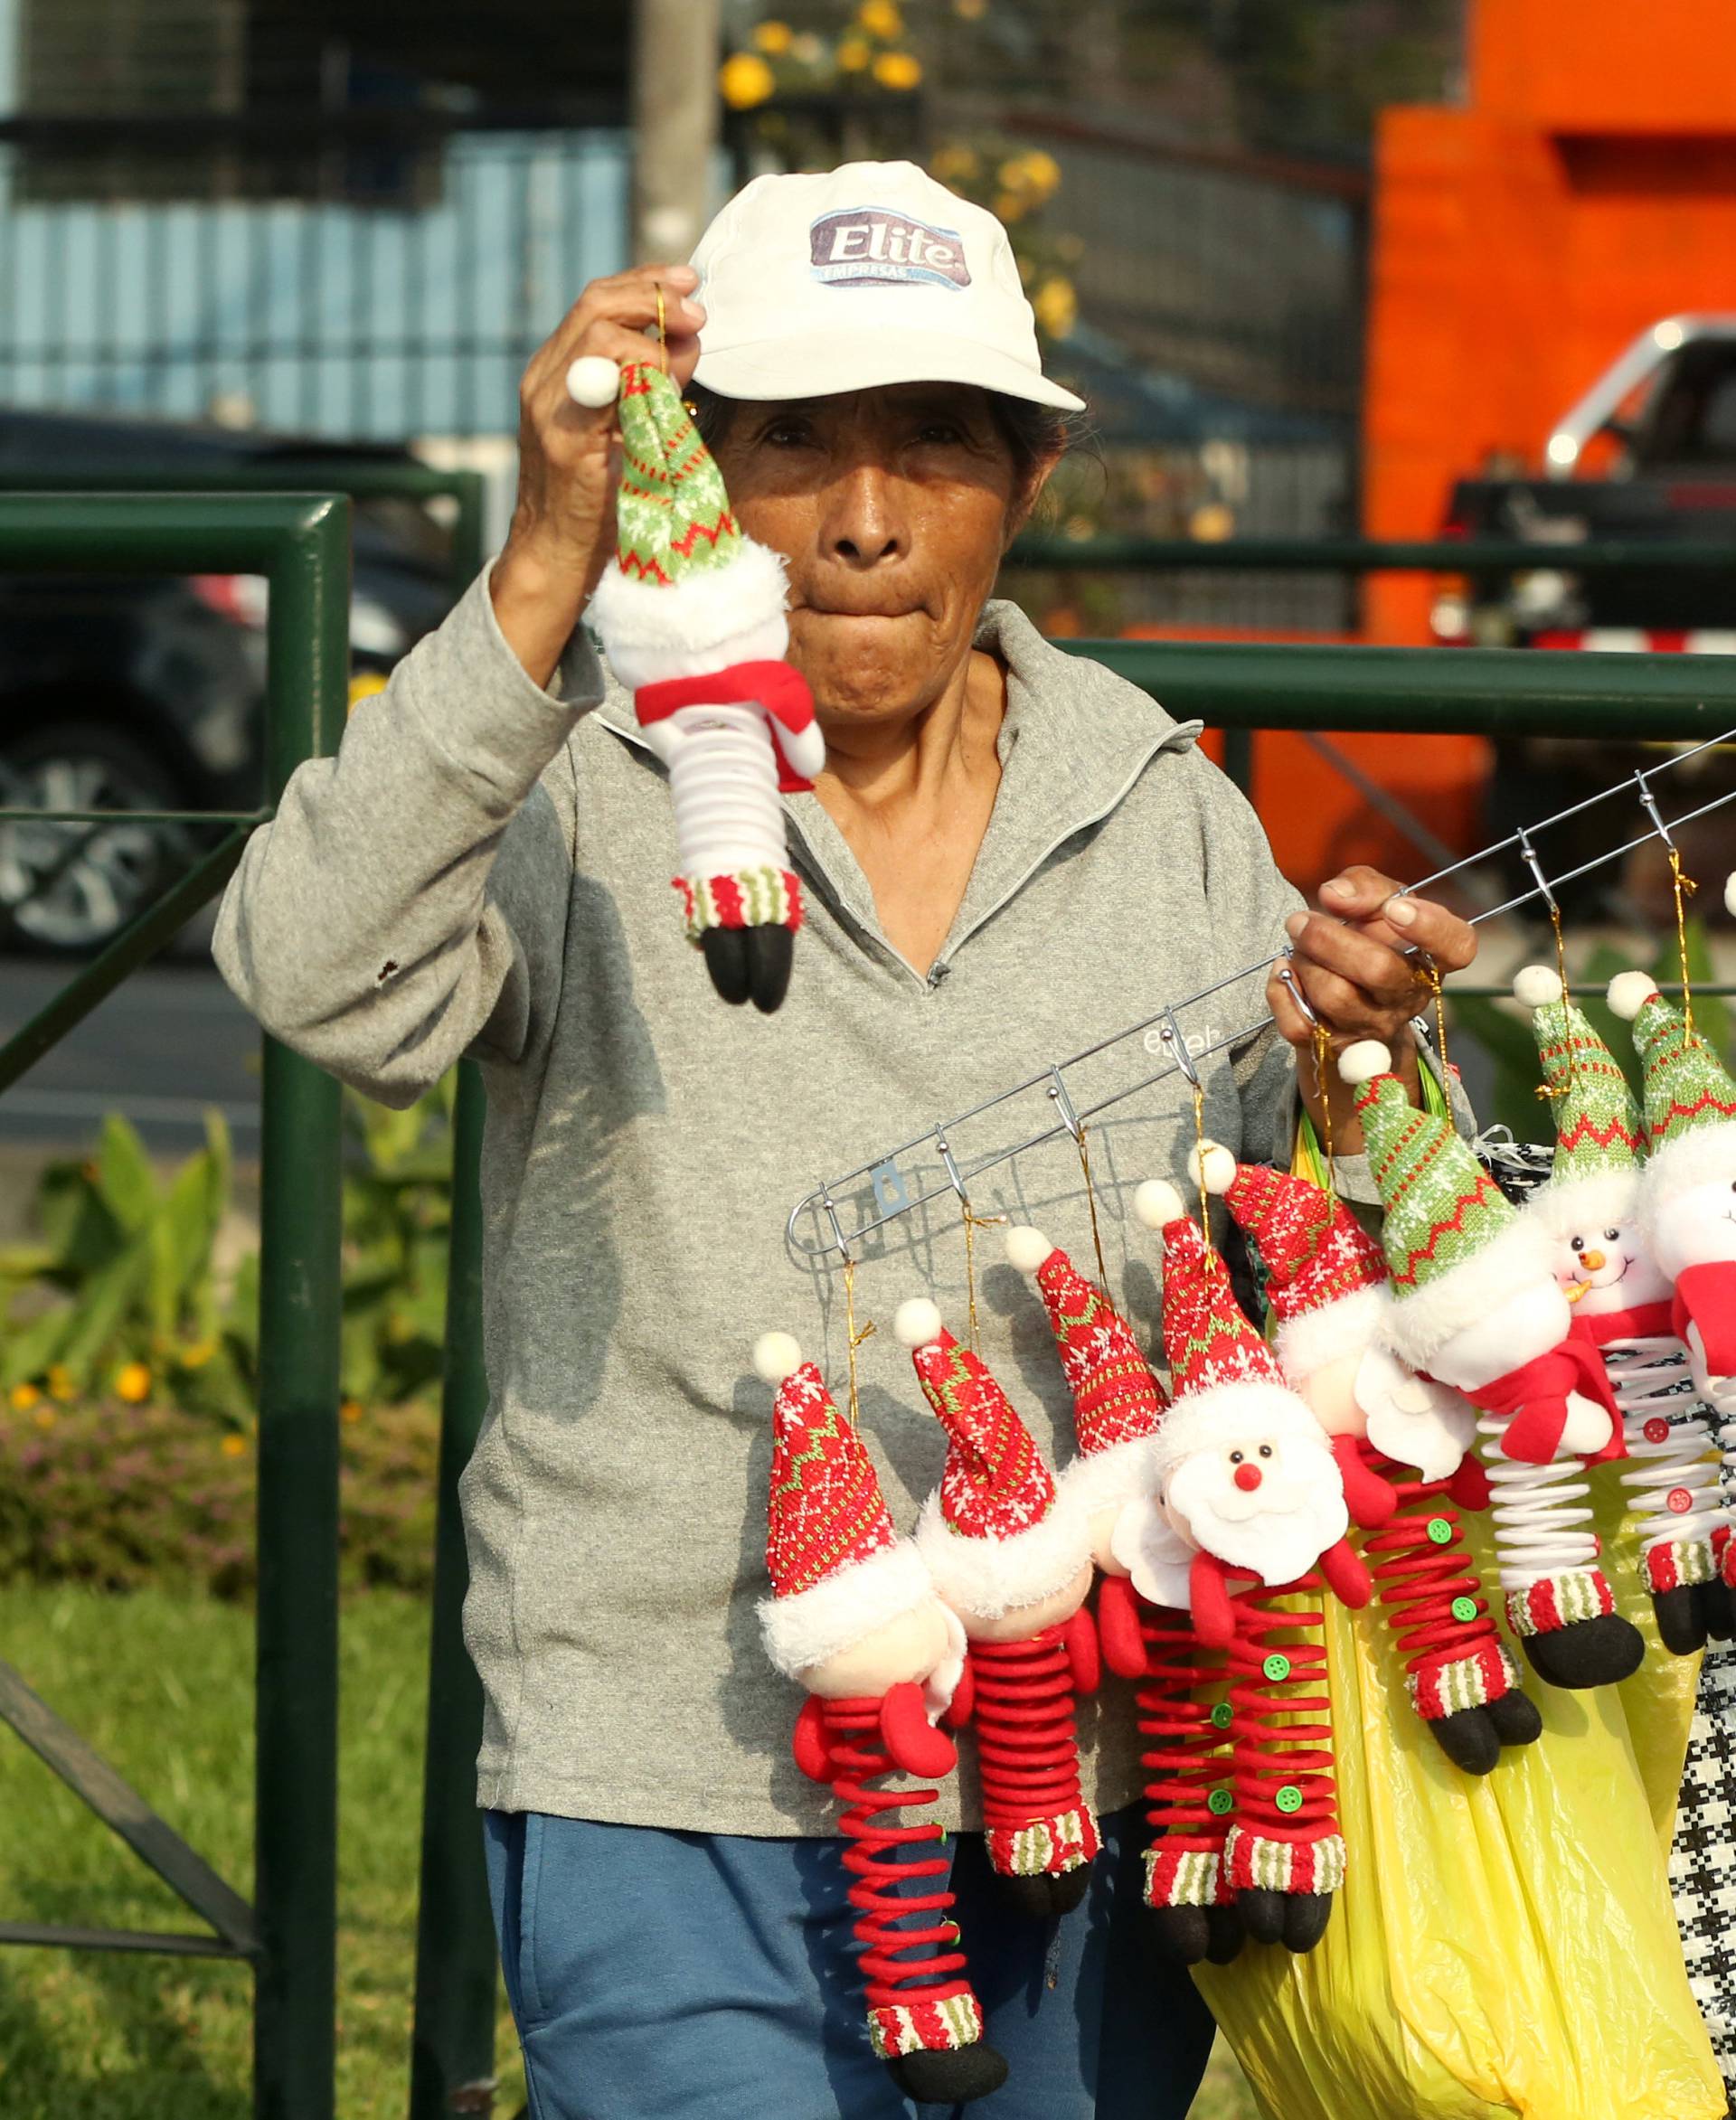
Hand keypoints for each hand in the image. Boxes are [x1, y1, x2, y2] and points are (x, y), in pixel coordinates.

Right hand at [491, 264, 706, 684]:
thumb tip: (690, 338)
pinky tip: (664, 397)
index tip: (688, 282)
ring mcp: (547, 407)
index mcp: (558, 370)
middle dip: (654, 297)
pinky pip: (604, 386)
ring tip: (681, 364)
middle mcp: (543, 378)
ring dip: (652, 340)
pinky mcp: (562, 439)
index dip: (645, 282)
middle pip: (596, 304)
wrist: (560, 555)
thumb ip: (654, 380)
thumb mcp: (632, 423)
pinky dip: (641, 378)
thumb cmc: (600, 497)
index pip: (597, 301)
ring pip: (597, 334)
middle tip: (697, 312)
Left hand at [1266, 864, 1476, 1153]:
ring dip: (1305, 962)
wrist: (1349, 994)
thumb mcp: (1377, 902)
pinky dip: (1282, 991)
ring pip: (1335, 996)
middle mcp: (1409, 997)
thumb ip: (1365, 887)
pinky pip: (1300, 1024)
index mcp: (1432, 958)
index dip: (1429, 927)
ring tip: (1296, 945)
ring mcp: (1373, 1027)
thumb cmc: (1370, 938)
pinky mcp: (1335, 1048)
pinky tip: (1284, 971)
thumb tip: (1334, 895)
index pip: (1456, 947)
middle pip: (1378, 970)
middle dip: (1329, 938)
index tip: (1394, 908)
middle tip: (1300, 920)